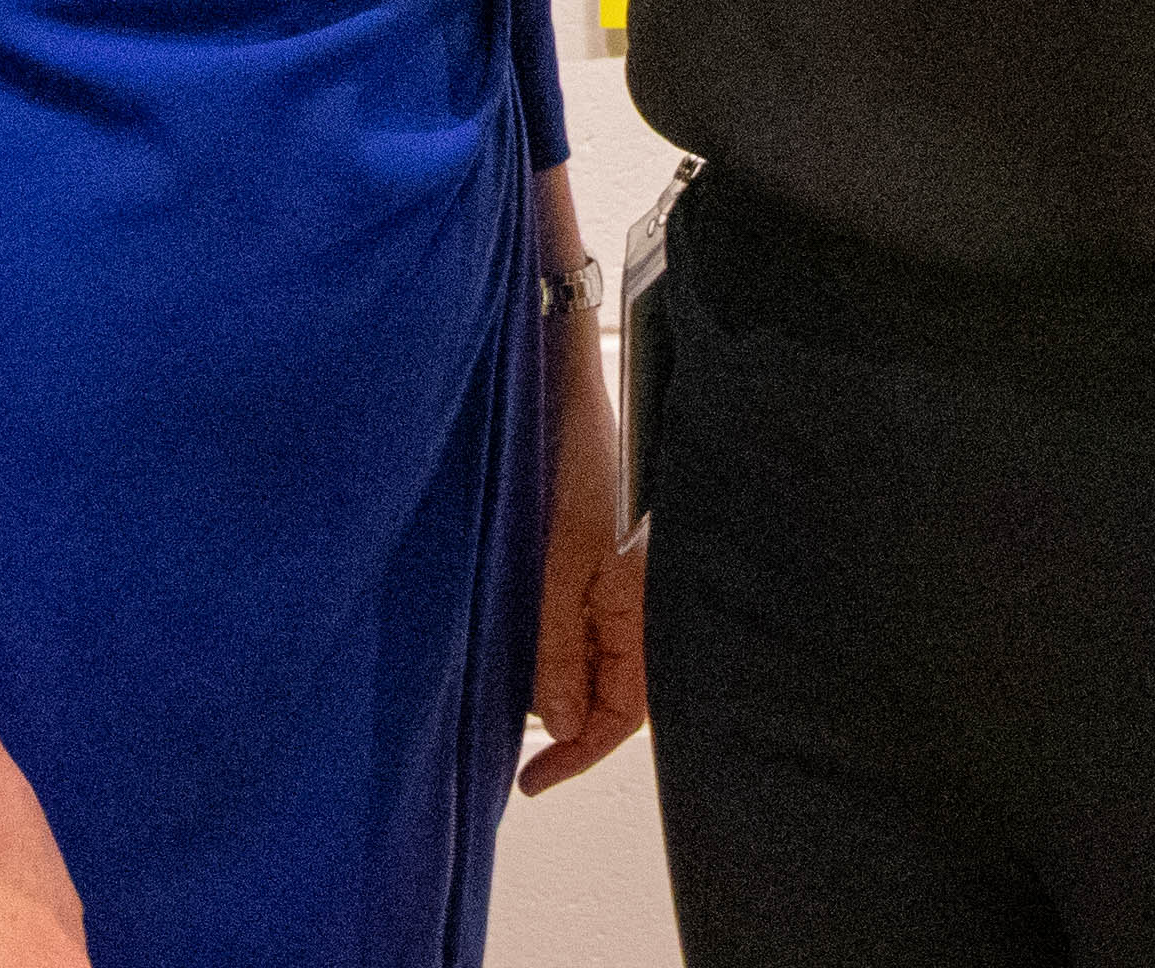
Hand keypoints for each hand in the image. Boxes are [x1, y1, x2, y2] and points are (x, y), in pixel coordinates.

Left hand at [521, 274, 649, 791]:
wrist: (569, 372)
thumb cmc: (573, 455)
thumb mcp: (558, 567)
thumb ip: (558, 647)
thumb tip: (556, 722)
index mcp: (640, 609)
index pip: (621, 715)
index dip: (578, 757)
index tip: (533, 781)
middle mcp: (639, 599)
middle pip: (613, 690)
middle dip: (571, 725)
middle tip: (521, 750)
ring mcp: (622, 574)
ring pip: (598, 654)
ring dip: (560, 679)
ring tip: (514, 698)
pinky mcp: (604, 547)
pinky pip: (589, 616)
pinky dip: (559, 638)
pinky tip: (528, 637)